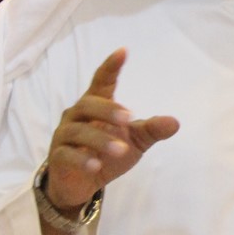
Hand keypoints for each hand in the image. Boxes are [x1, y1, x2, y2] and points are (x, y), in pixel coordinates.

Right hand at [43, 49, 179, 211]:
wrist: (82, 183)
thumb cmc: (107, 153)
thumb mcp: (135, 142)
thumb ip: (151, 130)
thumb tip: (175, 122)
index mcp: (96, 106)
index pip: (101, 82)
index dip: (110, 67)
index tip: (123, 51)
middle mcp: (76, 116)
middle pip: (87, 104)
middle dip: (108, 110)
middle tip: (129, 118)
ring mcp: (64, 136)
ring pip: (78, 131)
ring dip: (100, 139)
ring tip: (120, 150)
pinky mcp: (58, 157)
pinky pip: (67, 154)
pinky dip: (82, 159)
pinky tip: (96, 166)